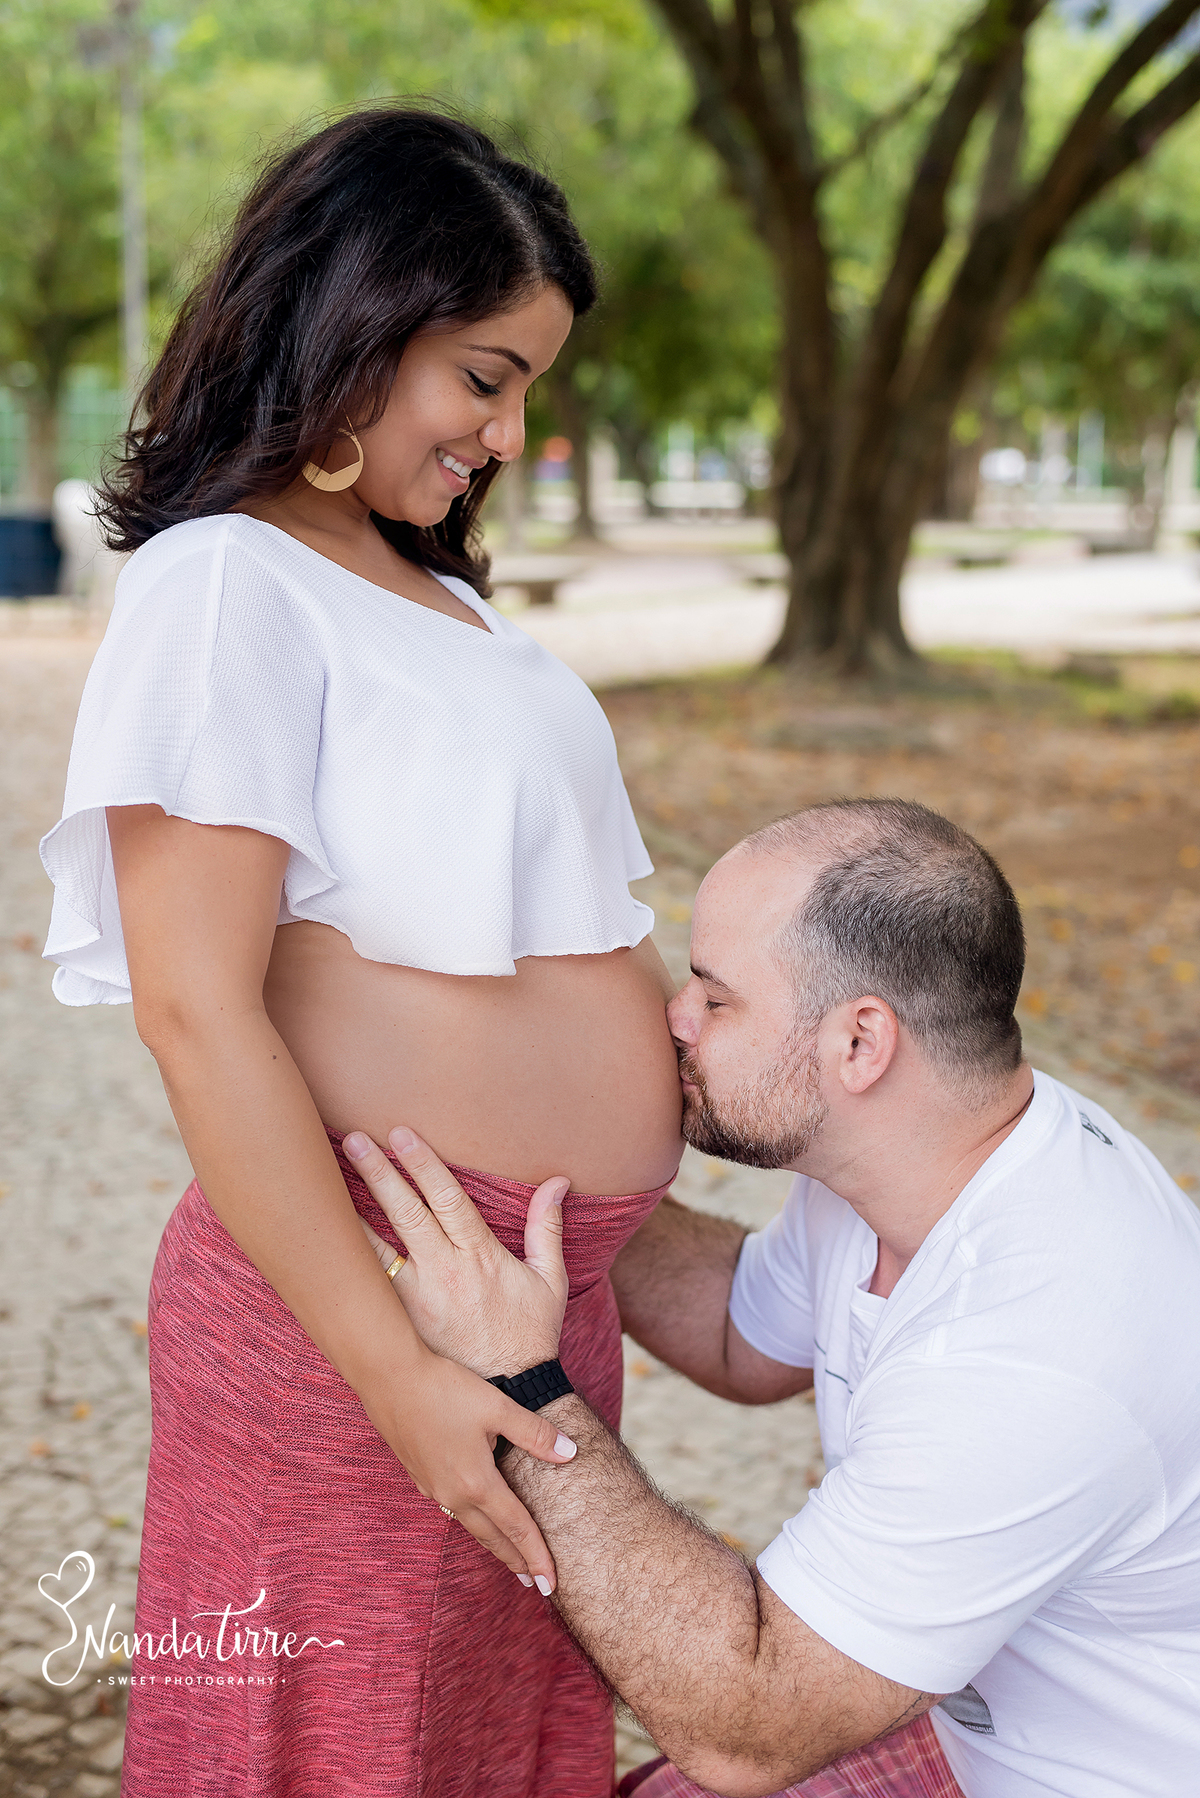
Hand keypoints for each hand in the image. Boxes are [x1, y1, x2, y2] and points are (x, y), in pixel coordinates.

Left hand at [344, 1126, 569, 1376]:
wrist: (508, 1394)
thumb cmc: (529, 1334)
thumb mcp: (549, 1280)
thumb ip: (546, 1228)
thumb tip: (557, 1182)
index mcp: (480, 1255)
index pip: (448, 1198)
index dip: (424, 1163)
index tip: (402, 1135)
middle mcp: (445, 1271)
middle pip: (407, 1212)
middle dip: (380, 1172)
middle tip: (355, 1140)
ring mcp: (419, 1298)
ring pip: (380, 1247)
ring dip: (354, 1210)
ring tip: (327, 1179)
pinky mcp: (402, 1320)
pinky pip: (371, 1283)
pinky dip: (351, 1258)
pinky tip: (329, 1238)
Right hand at [355, 1338, 572, 1591]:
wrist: (389, 1377)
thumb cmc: (444, 1388)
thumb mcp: (497, 1406)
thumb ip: (535, 1433)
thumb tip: (570, 1453)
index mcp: (476, 1482)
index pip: (517, 1528)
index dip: (537, 1556)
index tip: (552, 1584)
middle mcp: (453, 1494)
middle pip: (492, 1537)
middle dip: (516, 1561)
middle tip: (536, 1584)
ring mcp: (432, 1488)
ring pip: (470, 1526)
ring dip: (493, 1544)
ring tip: (510, 1557)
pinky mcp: (420, 1476)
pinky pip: (452, 1510)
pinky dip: (472, 1522)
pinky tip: (475, 1516)